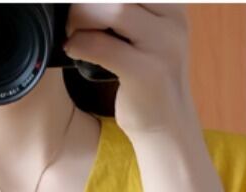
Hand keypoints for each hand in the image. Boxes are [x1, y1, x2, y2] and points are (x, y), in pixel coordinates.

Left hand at [62, 3, 199, 140]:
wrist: (168, 126)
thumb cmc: (148, 77)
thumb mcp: (147, 34)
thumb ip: (126, 12)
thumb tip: (81, 4)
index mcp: (171, 4)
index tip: (81, 6)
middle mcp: (173, 19)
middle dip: (87, 1)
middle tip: (72, 15)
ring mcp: (163, 46)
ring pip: (114, 9)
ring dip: (81, 16)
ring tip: (72, 32)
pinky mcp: (147, 74)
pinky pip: (103, 46)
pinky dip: (79, 44)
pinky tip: (72, 49)